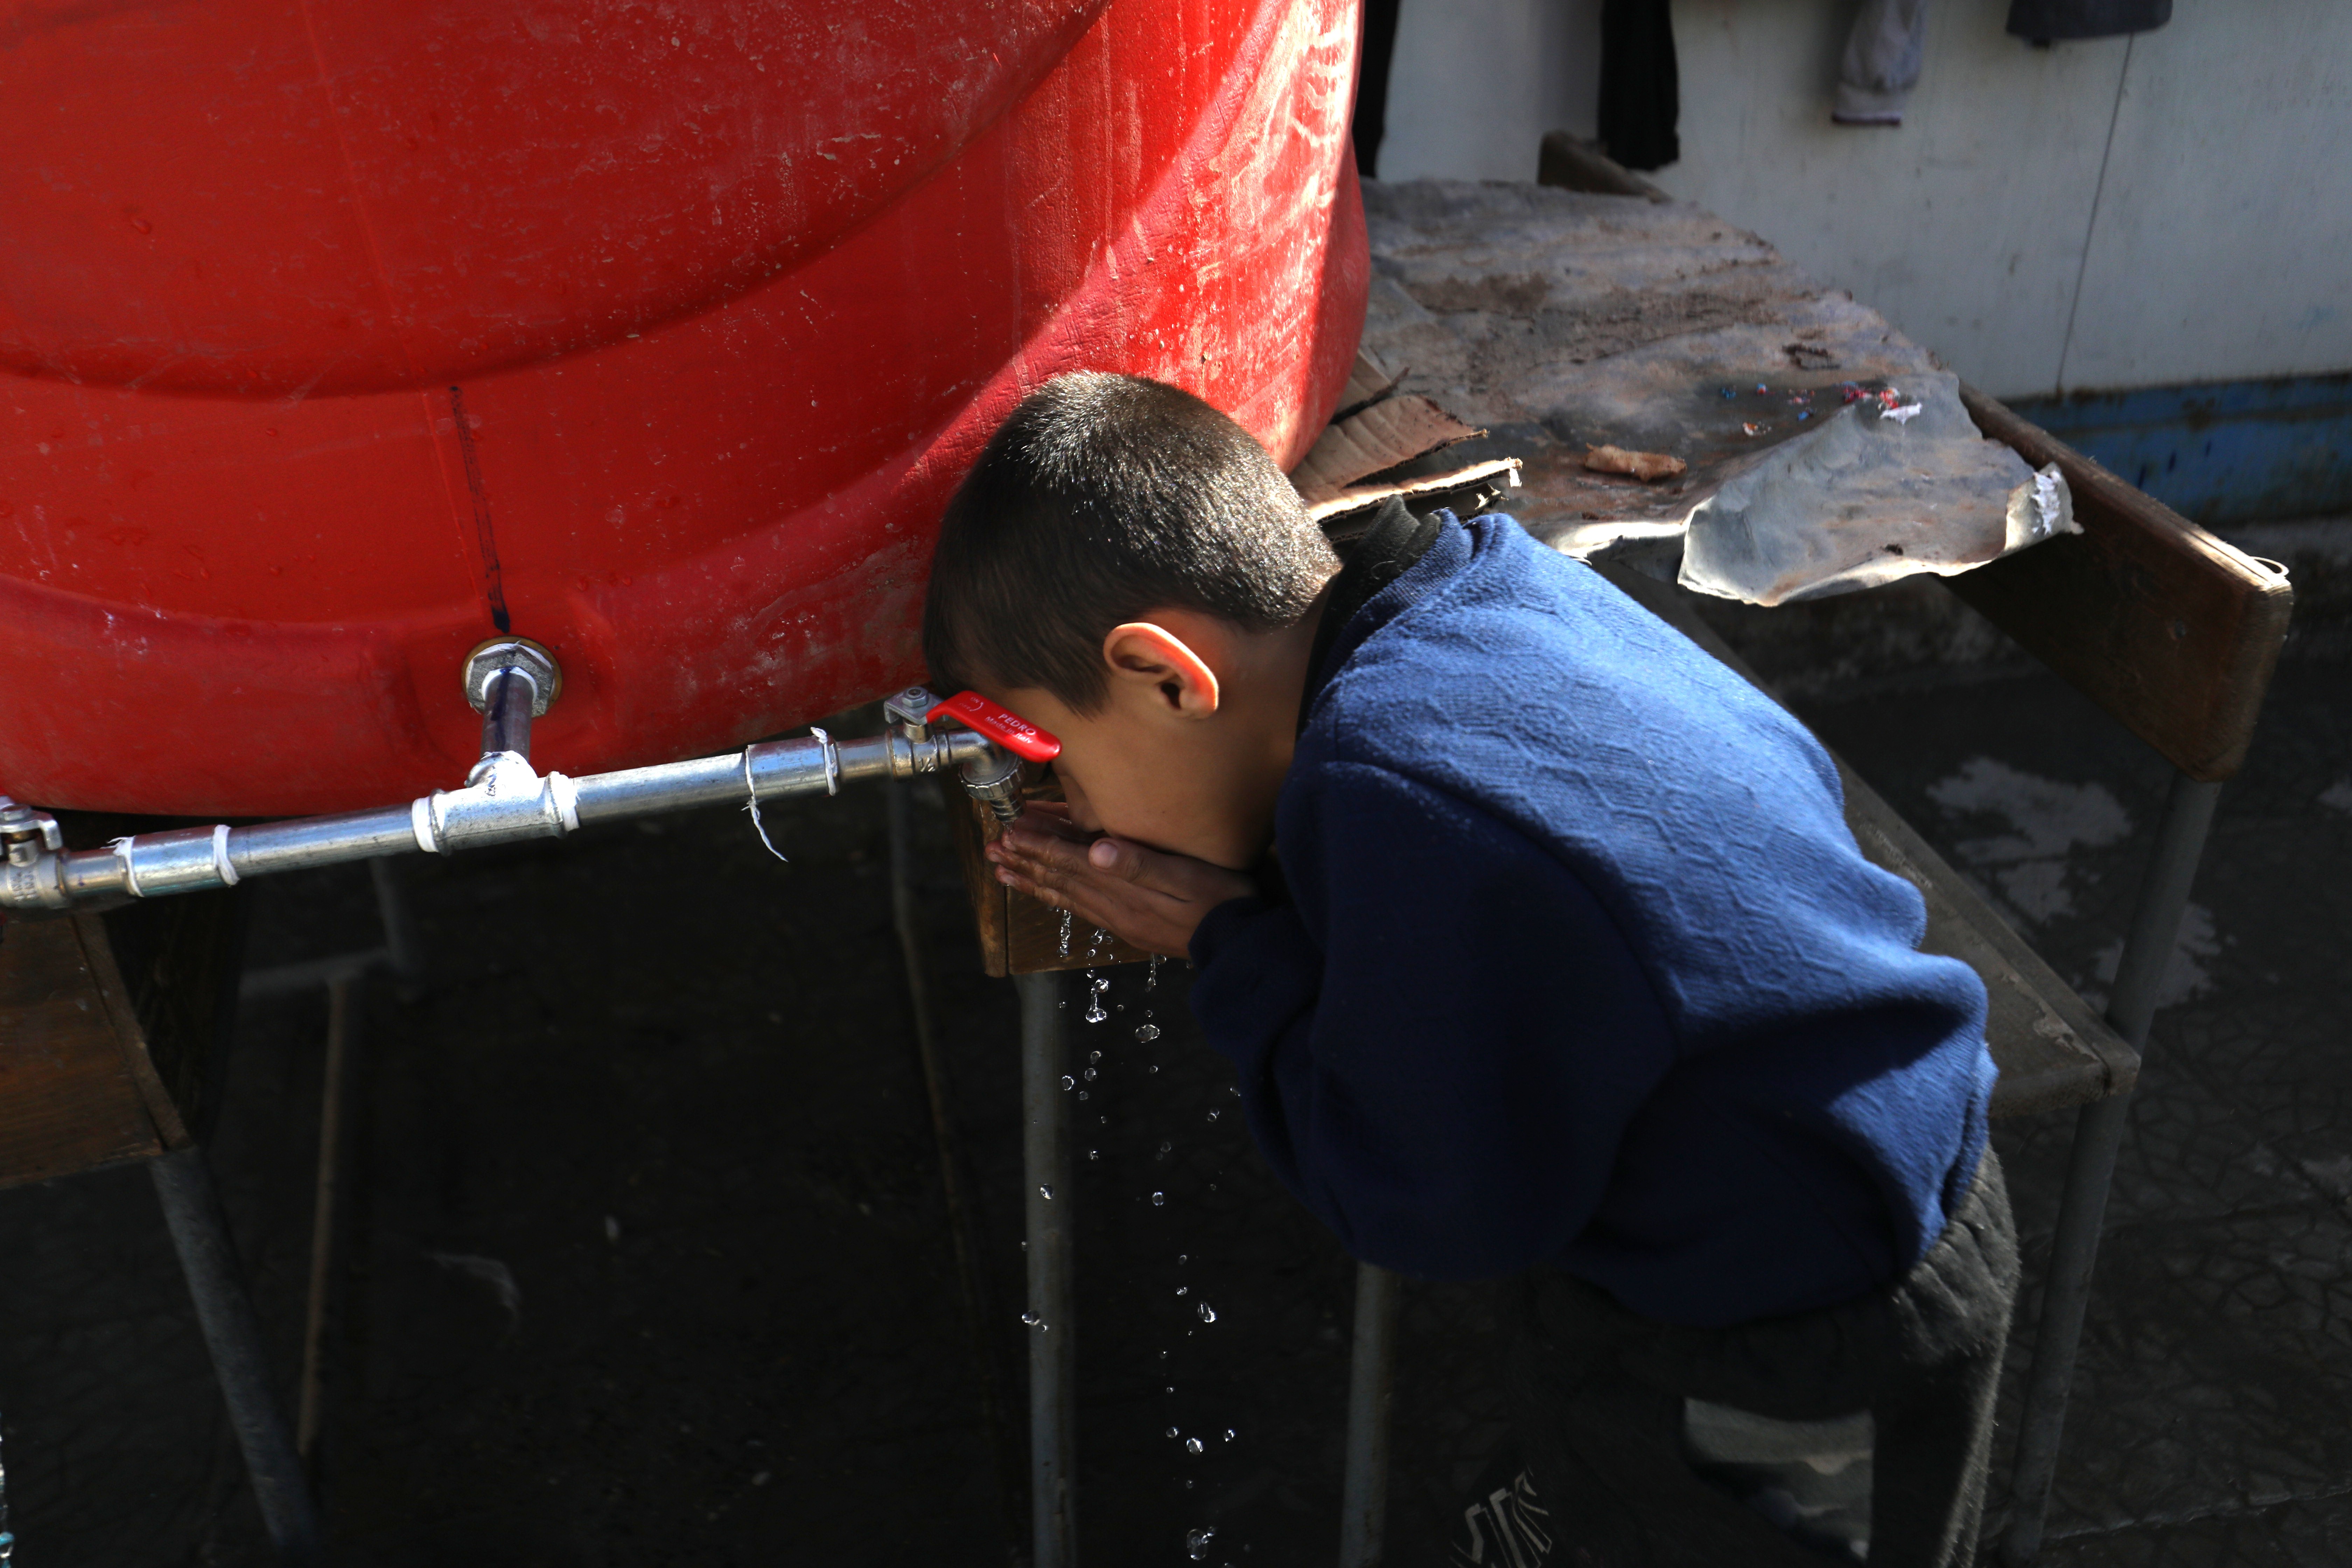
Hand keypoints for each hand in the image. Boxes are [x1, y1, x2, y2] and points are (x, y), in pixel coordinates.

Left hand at [984, 803, 1256, 956]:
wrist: (1240, 944)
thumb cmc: (1220, 902)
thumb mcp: (1184, 877)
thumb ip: (1139, 864)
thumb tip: (1096, 849)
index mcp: (1124, 890)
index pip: (1072, 862)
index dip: (1040, 846)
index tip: (1010, 833)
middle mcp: (1115, 906)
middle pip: (1061, 879)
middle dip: (1025, 862)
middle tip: (993, 850)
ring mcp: (1121, 918)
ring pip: (1067, 894)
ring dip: (1034, 880)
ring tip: (1005, 871)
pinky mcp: (1131, 924)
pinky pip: (1083, 907)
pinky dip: (1059, 895)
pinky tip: (1051, 891)